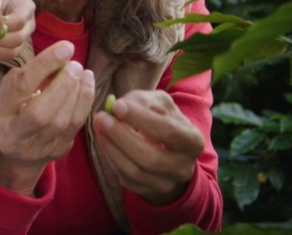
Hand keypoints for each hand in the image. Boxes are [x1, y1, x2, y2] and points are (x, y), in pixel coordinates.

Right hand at [0, 40, 95, 194]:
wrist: (14, 154)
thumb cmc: (10, 112)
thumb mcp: (6, 92)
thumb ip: (25, 76)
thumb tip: (58, 58)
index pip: (21, 86)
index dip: (45, 64)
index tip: (65, 47)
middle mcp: (14, 135)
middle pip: (41, 112)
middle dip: (63, 85)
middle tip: (75, 65)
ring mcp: (36, 148)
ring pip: (62, 122)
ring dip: (77, 93)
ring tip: (83, 72)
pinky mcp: (57, 152)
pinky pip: (75, 127)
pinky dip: (84, 102)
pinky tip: (87, 84)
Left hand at [91, 89, 204, 205]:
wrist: (170, 150)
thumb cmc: (164, 120)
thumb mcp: (160, 104)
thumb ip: (142, 101)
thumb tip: (118, 107)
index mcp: (193, 141)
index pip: (168, 131)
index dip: (141, 118)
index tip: (117, 105)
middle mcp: (183, 167)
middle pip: (150, 158)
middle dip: (121, 136)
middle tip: (101, 117)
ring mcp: (165, 184)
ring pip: (134, 171)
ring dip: (111, 147)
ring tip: (99, 126)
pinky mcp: (147, 191)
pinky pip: (125, 178)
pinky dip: (111, 158)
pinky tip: (104, 140)